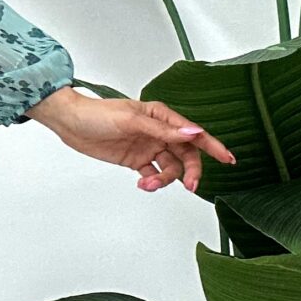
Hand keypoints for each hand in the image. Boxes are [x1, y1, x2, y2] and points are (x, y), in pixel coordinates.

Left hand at [27, 87, 235, 193]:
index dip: (214, 147)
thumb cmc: (98, 114)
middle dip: (190, 172)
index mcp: (162, 117)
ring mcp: (148, 147)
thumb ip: (163, 130)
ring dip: (164, 180)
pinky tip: (143, 184)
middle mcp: (159, 132)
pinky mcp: (135, 160)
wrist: (71, 123)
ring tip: (148, 184)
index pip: (194, 133)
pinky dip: (152, 182)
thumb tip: (193, 132)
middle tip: (189, 186)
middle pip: (186, 156)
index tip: (229, 160)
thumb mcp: (132, 120)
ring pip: (169, 168)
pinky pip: (153, 174)